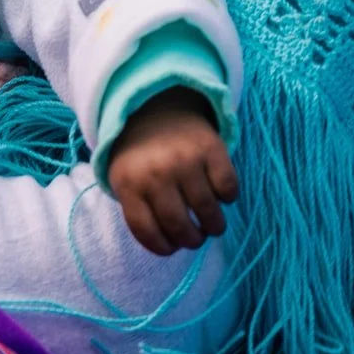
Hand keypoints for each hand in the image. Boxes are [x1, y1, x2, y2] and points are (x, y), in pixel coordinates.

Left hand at [106, 86, 238, 255]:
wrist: (155, 105)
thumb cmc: (141, 155)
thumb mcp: (126, 180)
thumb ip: (140, 211)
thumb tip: (170, 245)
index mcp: (128, 183)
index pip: (147, 232)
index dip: (163, 248)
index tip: (172, 248)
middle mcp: (156, 173)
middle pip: (179, 226)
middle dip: (192, 240)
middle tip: (196, 238)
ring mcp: (185, 160)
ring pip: (208, 212)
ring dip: (214, 226)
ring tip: (212, 224)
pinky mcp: (211, 148)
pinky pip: (228, 189)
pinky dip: (228, 197)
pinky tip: (219, 194)